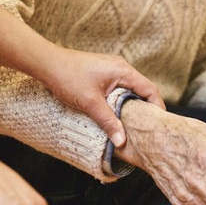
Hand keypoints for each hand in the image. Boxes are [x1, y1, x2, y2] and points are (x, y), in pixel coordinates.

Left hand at [39, 48, 164, 146]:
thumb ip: (108, 122)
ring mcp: (112, 69)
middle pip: (142, 90)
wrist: (46, 63)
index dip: (157, 107)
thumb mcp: (90, 103)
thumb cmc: (67, 77)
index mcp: (123, 71)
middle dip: (146, 108)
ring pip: (130, 90)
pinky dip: (122, 101)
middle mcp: (121, 67)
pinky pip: (120, 88)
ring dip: (133, 105)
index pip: (150, 89)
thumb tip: (122, 141)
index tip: (159, 124)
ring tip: (134, 124)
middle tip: (148, 128)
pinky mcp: (103, 73)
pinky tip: (117, 113)